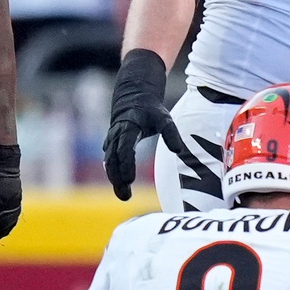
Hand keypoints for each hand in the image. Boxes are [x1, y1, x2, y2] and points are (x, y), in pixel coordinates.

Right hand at [102, 49, 209, 200]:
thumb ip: (171, 134)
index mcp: (129, 127)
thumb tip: (179, 151)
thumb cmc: (151, 108)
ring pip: (109, 161)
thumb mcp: (164, 118)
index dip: (126, 165)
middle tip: (125, 196)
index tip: (130, 180)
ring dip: (114, 178)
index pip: (125, 149)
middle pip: (114, 159)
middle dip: (118, 178)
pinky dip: (113, 172)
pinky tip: (119, 185)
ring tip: (124, 195)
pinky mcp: (112, 142)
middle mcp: (117, 134)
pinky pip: (109, 159)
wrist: (134, 93)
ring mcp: (112, 138)